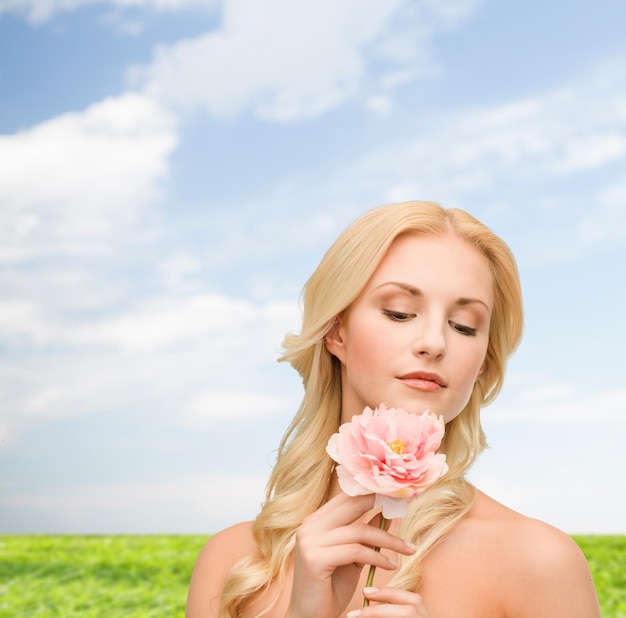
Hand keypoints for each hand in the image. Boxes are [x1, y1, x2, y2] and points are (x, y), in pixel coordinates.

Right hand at [286, 492, 416, 617]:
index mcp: (315, 521)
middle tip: (404, 506)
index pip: (345, 497)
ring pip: (359, 531)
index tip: (394, 493)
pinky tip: (391, 565)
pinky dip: (378, 557)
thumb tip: (385, 512)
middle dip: (381, 504)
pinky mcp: (315, 558)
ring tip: (408, 549)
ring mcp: (309, 541)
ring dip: (389, 540)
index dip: (370, 492)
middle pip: (352, 505)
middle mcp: (309, 526)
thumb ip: (364, 533)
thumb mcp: (352, 556)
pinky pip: (356, 552)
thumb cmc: (330, 588)